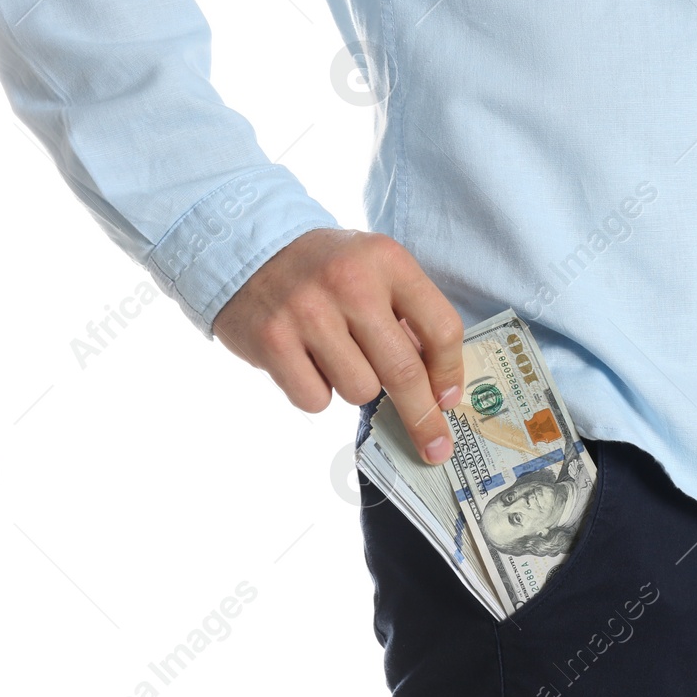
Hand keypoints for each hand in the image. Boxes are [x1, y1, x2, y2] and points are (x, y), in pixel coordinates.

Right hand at [213, 229, 464, 463]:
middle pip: (404, 371)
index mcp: (387, 260)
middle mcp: (350, 282)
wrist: (247, 249)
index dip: (450, 373)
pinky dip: (316, 393)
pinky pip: (316, 400)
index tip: (449, 401)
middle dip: (423, 418)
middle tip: (436, 447)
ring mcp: (308, 312)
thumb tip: (438, 387)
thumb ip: (407, 316)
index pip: (440, 328)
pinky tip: (304, 362)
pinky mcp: (272, 340)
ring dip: (354, 387)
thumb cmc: (325, 271)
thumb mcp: (373, 269)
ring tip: (334, 356)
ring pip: (360, 390)